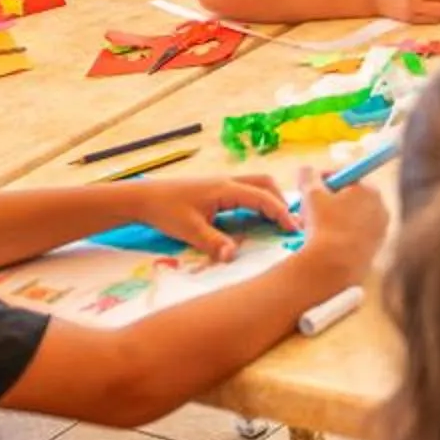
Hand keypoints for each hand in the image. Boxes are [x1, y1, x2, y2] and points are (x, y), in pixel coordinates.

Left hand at [127, 174, 292, 260]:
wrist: (144, 198)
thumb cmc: (166, 212)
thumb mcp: (189, 230)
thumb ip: (213, 242)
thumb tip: (233, 257)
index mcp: (224, 189)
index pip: (261, 197)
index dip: (280, 212)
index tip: (294, 228)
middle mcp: (227, 181)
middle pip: (264, 183)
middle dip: (281, 201)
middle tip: (291, 224)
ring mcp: (221, 183)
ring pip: (255, 184)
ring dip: (270, 199)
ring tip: (279, 221)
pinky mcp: (215, 189)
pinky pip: (245, 190)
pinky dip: (258, 201)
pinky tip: (257, 218)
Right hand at [292, 165, 390, 287]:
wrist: (335, 267)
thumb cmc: (324, 225)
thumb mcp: (310, 193)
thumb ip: (308, 175)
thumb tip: (306, 169)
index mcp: (370, 189)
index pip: (346, 175)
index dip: (323, 178)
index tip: (309, 187)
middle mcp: (381, 208)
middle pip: (350, 196)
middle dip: (327, 200)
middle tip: (307, 207)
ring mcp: (380, 231)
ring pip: (350, 217)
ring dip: (331, 217)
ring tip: (310, 226)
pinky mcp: (375, 249)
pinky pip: (354, 234)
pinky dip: (339, 234)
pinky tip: (323, 241)